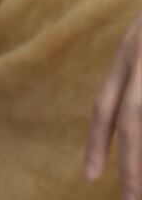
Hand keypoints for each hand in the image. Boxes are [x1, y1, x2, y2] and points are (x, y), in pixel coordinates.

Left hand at [85, 12, 141, 199]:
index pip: (106, 106)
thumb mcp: (140, 43)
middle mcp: (141, 56)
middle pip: (133, 119)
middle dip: (132, 165)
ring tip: (140, 192)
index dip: (98, 142)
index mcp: (129, 54)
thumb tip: (129, 122)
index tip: (91, 176)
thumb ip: (134, 73)